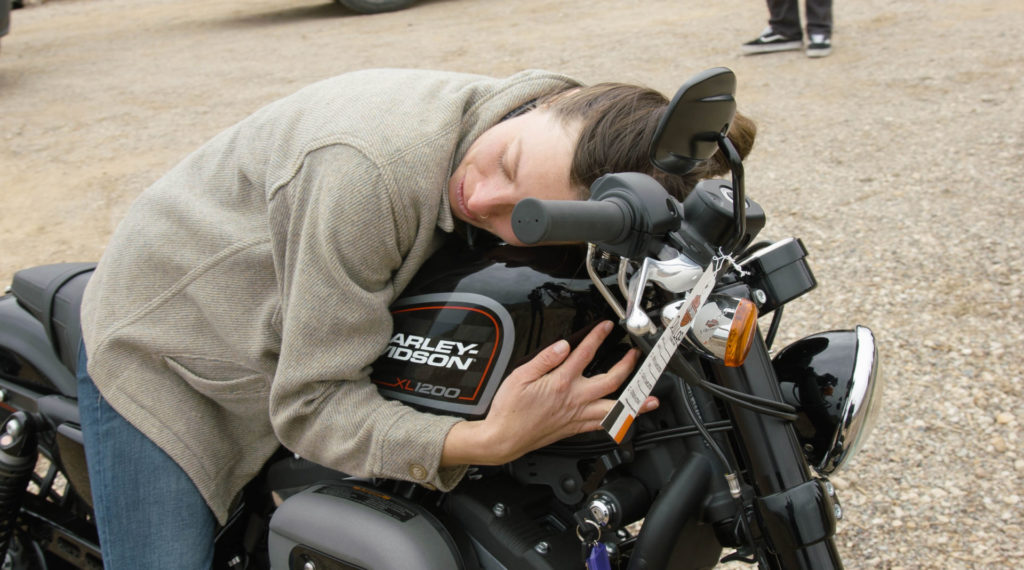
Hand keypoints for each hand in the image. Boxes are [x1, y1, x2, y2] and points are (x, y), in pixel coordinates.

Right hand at [441, 321, 657, 465]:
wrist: (504, 438)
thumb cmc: (509, 410)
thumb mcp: (520, 377)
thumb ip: (544, 359)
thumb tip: (563, 346)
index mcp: (560, 383)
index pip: (584, 354)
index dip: (597, 337)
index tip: (606, 327)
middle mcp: (574, 399)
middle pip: (610, 381)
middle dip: (627, 366)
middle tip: (634, 355)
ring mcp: (577, 416)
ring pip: (614, 409)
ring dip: (636, 404)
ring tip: (652, 399)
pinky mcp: (575, 428)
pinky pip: (602, 425)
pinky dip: (618, 422)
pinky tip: (627, 420)